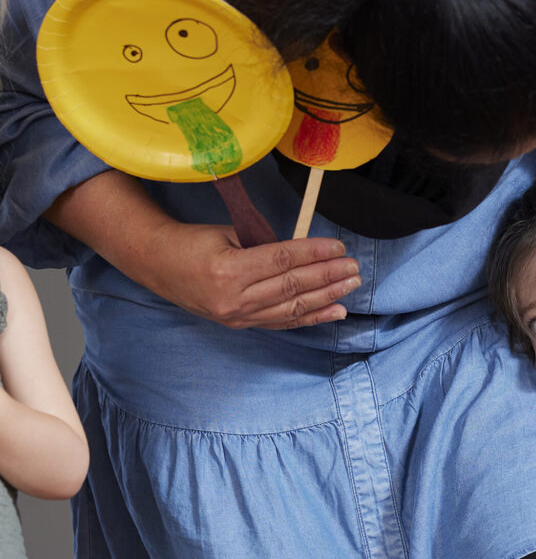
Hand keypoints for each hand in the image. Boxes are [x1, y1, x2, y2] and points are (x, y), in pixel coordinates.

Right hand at [46, 170, 362, 329]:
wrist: (157, 265)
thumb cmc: (193, 242)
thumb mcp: (228, 234)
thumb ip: (265, 245)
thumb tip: (306, 251)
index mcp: (228, 270)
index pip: (282, 261)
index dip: (314, 254)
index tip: (339, 247)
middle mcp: (233, 298)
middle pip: (292, 286)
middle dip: (328, 277)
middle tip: (354, 267)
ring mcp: (237, 316)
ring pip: (291, 307)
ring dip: (327, 297)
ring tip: (351, 285)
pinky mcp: (240, 324)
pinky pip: (283, 321)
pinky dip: (311, 316)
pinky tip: (336, 311)